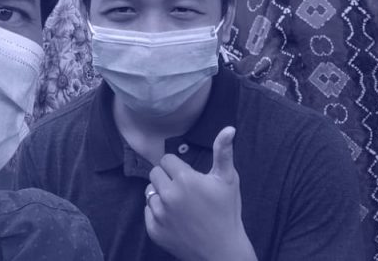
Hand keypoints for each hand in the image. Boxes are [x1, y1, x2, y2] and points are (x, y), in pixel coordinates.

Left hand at [145, 127, 255, 260]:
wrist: (222, 252)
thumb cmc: (227, 212)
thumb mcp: (228, 180)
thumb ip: (223, 152)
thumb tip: (229, 128)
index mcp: (185, 179)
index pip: (166, 159)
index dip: (177, 166)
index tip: (188, 176)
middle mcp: (169, 195)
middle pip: (155, 173)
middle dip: (167, 178)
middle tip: (183, 189)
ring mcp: (160, 214)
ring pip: (149, 192)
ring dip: (161, 195)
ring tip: (179, 204)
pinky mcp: (154, 230)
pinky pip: (148, 211)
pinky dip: (158, 213)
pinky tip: (174, 218)